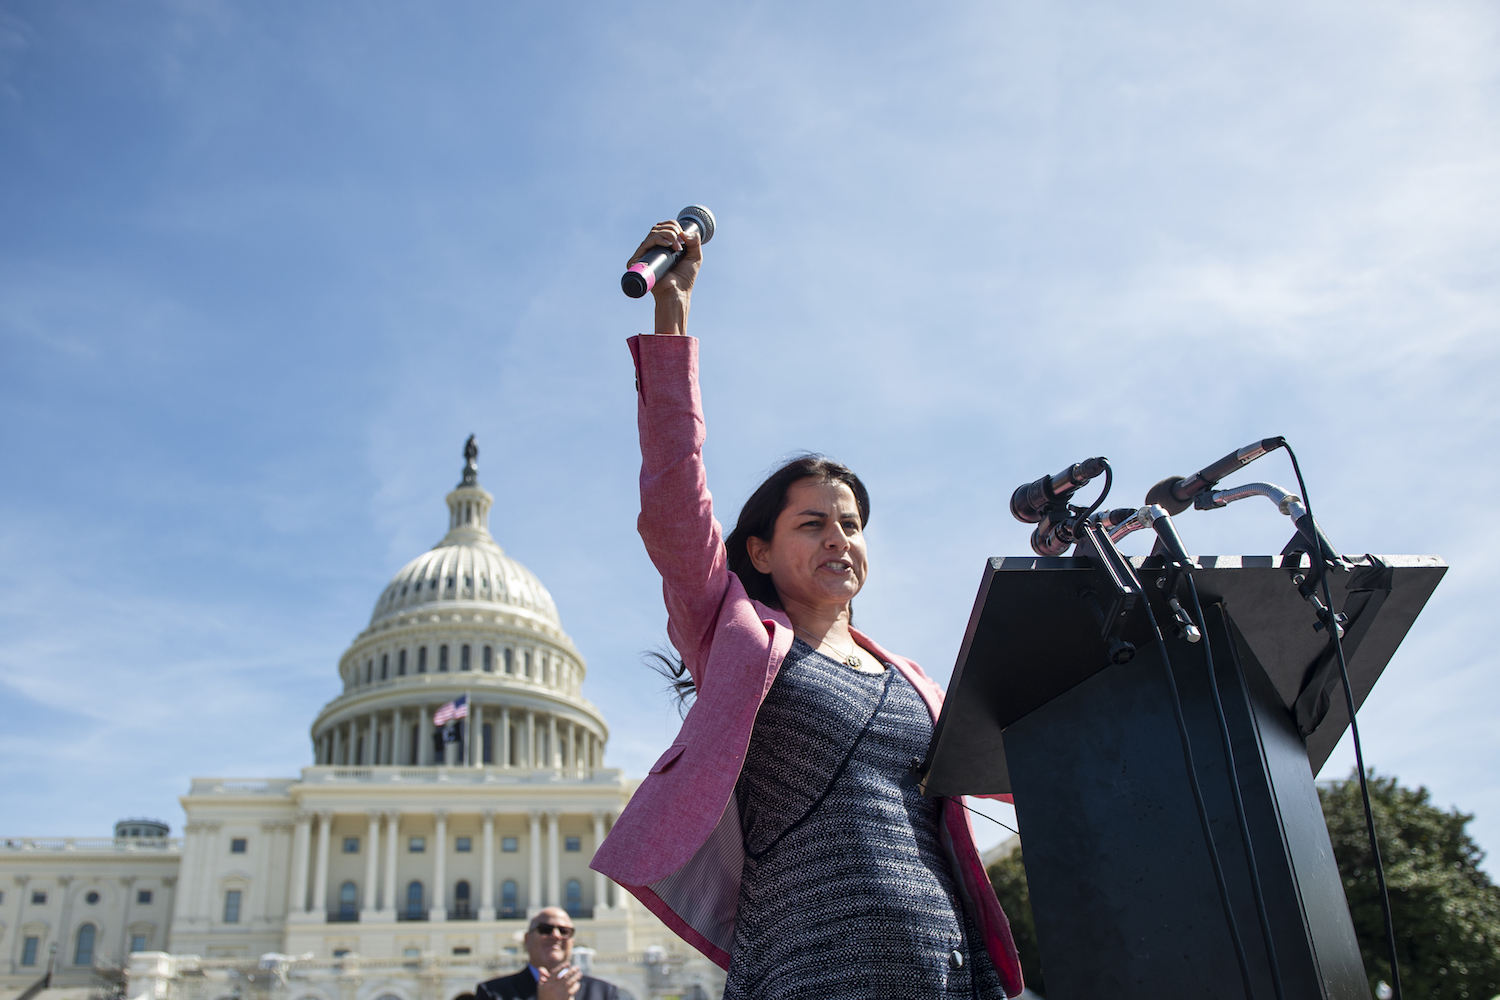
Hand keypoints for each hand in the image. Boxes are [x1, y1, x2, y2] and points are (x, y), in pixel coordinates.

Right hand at [535, 964, 581, 999]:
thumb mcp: (540, 987)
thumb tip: (540, 968)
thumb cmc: (544, 996)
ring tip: (580, 974)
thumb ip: (541, 977)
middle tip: (577, 967)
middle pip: (565, 976)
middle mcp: (553, 988)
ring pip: (570, 983)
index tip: (568, 964)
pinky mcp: (564, 998)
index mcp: (547, 984)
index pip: (556, 973)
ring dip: (576, 977)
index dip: (562, 967)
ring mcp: (559, 993)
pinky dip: (576, 987)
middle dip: (572, 971)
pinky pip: (572, 991)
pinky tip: (578, 984)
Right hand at [627, 219, 701, 335]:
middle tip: (680, 245)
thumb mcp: (695, 256)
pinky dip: (657, 239)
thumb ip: (694, 241)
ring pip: (653, 233)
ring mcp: (645, 254)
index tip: (683, 238)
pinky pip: (646, 243)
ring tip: (677, 247)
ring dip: (668, 234)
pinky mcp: (639, 261)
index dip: (673, 226)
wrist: (677, 293)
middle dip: (672, 230)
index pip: (663, 226)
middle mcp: (653, 248)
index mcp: (663, 246)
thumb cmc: (685, 278)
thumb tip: (683, 232)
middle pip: (658, 227)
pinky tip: (667, 244)